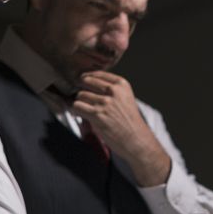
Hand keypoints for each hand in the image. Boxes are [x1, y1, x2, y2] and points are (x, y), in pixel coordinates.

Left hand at [74, 71, 170, 185]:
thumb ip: (111, 91)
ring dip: (79, 102)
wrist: (136, 139)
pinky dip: (76, 110)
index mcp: (122, 85)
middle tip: (81, 96)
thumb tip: (89, 86)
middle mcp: (114, 91)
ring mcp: (105, 103)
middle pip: (87, 82)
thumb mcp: (125, 99)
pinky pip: (77, 107)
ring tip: (83, 109)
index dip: (88, 77)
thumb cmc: (130, 123)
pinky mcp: (97, 115)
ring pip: (80, 95)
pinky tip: (79, 114)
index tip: (82, 79)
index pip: (98, 74)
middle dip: (82, 89)